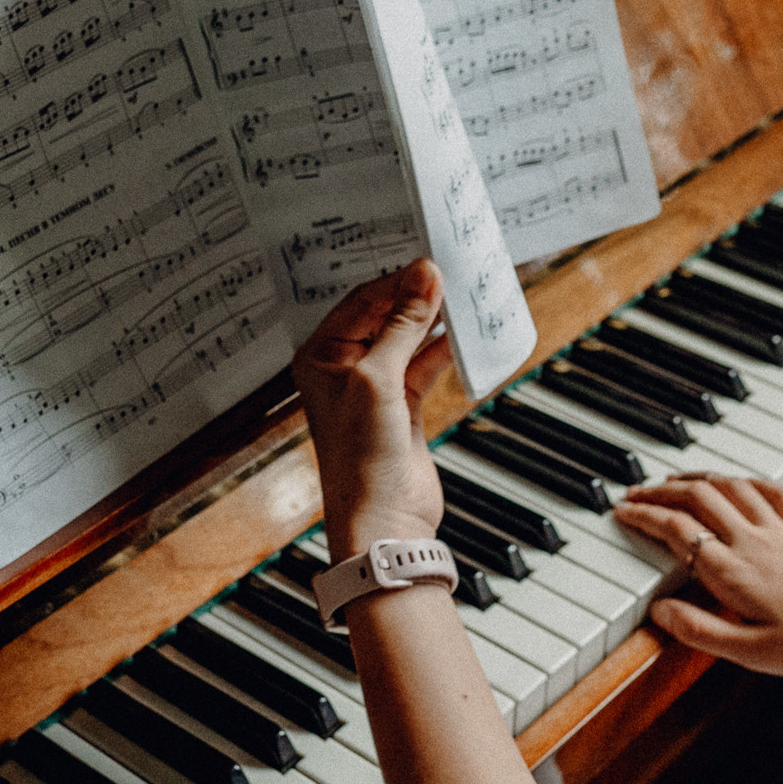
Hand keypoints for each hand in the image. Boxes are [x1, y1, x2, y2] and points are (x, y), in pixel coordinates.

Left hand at [292, 259, 457, 557]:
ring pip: (408, 338)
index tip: (429, 264)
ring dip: (432, 320)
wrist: (384, 518)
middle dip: (415, 296)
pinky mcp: (403, 406)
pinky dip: (442, 349)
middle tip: (448, 272)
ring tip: (459, 294)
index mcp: (321, 356)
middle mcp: (344, 368)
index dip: (395, 282)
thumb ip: (404, 325)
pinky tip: (461, 333)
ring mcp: (375, 387)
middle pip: (384, 316)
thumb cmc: (361, 456)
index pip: (360, 302)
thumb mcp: (378, 378)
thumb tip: (424, 278)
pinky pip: (424, 364)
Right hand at [614, 476, 782, 698]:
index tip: (621, 512)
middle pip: (698, 497)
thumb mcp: (754, 654)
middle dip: (660, 490)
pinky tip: (738, 481)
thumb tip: (658, 610)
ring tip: (673, 479)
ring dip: (697, 477)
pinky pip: (771, 491)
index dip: (644, 516)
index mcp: (734, 571)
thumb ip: (701, 630)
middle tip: (634, 494)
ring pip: (730, 486)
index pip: (678, 530)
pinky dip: (745, 479)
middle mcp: (754, 541)